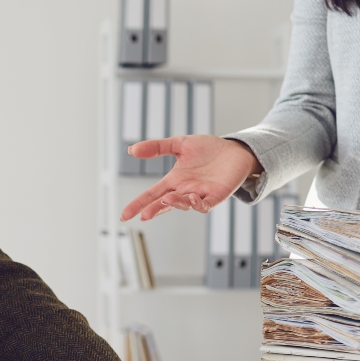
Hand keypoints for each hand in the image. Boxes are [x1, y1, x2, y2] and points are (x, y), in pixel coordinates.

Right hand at [121, 136, 261, 221]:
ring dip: (175, 204)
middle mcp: (185, 190)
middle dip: (153, 210)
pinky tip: (191, 197)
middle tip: (143, 215)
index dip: (138, 204)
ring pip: (184, 204)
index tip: (124, 215)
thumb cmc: (208, 149)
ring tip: (167, 199)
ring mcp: (200, 195)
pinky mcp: (216, 196)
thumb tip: (131, 150)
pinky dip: (197, 204)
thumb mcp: (179, 144)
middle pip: (165, 204)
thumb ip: (156, 147)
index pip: (152, 194)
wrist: (235, 150)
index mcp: (174, 180)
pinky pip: (205, 204)